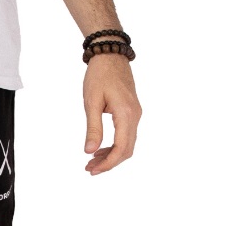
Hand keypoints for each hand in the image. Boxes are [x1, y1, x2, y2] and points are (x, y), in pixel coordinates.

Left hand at [83, 55, 141, 174]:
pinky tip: (100, 149)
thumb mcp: (91, 102)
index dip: (108, 163)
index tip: (92, 170)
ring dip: (111, 155)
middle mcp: (135, 116)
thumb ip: (93, 128)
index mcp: (126, 114)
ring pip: (127, 144)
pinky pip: (126, 135)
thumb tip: (90, 151)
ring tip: (92, 161)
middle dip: (109, 163)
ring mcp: (135, 114)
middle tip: (89, 169)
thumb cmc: (99, 75)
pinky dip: (114, 145)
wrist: (110, 55)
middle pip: (126, 150)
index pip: (121, 148)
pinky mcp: (131, 112)